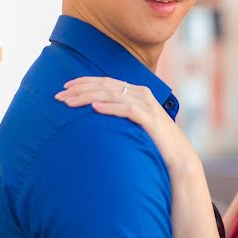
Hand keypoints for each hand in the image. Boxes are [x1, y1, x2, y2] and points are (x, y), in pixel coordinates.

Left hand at [56, 77, 199, 173]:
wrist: (178, 156)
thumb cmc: (154, 141)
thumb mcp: (135, 123)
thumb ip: (120, 114)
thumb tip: (96, 113)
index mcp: (137, 92)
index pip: (106, 81)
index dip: (84, 82)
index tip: (65, 87)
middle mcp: (142, 94)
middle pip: (105, 85)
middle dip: (80, 89)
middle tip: (59, 95)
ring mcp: (147, 105)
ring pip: (112, 94)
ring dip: (88, 97)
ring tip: (69, 102)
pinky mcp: (150, 119)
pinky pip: (127, 109)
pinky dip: (110, 107)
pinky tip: (94, 108)